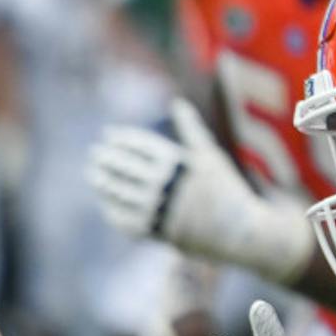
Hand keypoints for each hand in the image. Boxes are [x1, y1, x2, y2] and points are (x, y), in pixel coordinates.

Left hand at [85, 100, 314, 283]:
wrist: (241, 232)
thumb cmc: (227, 190)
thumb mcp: (211, 156)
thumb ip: (191, 129)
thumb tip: (176, 102)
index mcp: (178, 163)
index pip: (139, 145)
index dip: (121, 138)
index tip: (109, 135)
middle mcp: (167, 186)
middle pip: (124, 168)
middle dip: (106, 159)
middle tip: (95, 154)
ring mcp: (162, 210)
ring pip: (121, 194)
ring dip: (103, 183)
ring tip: (95, 176)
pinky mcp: (159, 233)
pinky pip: (127, 220)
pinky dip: (114, 211)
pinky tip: (108, 203)